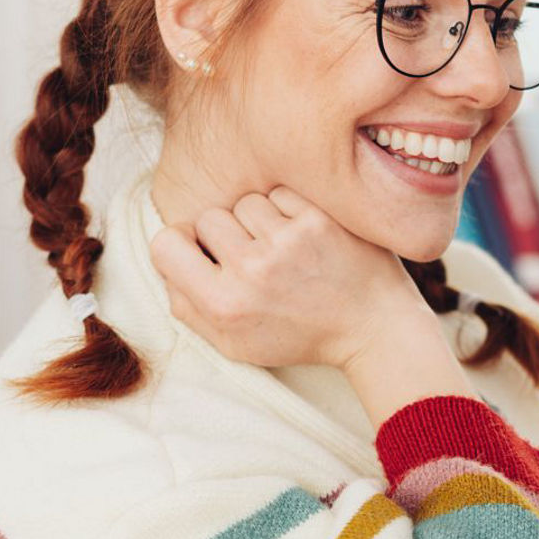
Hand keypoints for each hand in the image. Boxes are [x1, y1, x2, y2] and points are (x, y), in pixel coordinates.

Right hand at [149, 187, 429, 370]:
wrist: (374, 328)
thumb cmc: (302, 337)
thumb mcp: (236, 345)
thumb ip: (189, 308)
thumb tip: (167, 264)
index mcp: (224, 303)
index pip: (165, 243)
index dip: (182, 244)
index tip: (203, 252)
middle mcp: (252, 270)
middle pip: (207, 217)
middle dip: (226, 233)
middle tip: (254, 257)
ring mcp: (288, 241)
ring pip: (245, 202)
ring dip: (259, 220)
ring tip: (284, 249)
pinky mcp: (320, 219)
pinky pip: (280, 193)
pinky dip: (289, 210)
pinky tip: (306, 237)